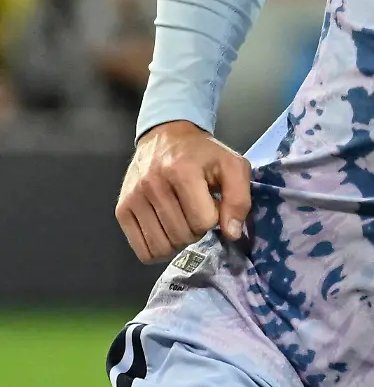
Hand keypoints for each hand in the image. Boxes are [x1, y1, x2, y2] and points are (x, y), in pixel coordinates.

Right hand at [116, 120, 251, 264]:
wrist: (165, 136)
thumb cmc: (202, 153)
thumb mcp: (232, 165)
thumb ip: (239, 198)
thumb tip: (232, 233)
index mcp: (182, 170)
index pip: (203, 221)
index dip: (214, 219)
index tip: (212, 205)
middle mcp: (153, 183)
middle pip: (182, 235)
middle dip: (197, 231)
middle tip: (197, 213)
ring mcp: (134, 197)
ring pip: (162, 246)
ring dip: (178, 242)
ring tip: (182, 222)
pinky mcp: (122, 209)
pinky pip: (142, 250)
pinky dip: (158, 249)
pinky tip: (166, 232)